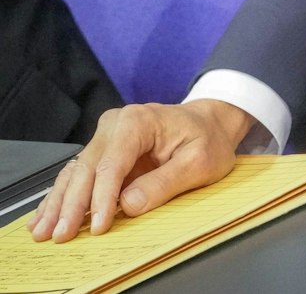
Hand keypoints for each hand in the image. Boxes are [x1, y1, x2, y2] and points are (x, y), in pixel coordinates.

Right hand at [29, 100, 251, 242]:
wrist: (211, 122)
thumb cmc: (209, 138)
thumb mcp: (201, 161)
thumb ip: (165, 182)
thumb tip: (129, 204)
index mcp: (138, 122)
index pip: (112, 165)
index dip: (102, 199)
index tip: (99, 226)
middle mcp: (115, 125)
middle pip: (86, 169)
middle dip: (72, 206)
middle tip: (61, 234)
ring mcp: (106, 137)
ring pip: (75, 173)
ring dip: (59, 204)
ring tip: (44, 231)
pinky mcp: (104, 151)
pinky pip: (78, 174)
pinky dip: (63, 196)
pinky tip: (47, 215)